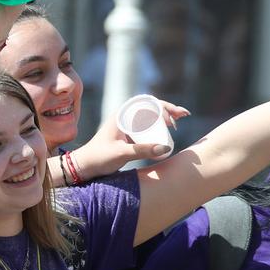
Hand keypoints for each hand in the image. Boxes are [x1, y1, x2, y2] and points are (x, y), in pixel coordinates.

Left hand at [70, 99, 192, 179]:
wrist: (84, 167)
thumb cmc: (99, 158)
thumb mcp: (122, 154)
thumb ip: (143, 150)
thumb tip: (166, 147)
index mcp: (122, 115)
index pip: (147, 102)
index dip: (163, 106)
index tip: (172, 119)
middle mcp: (125, 117)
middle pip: (151, 107)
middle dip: (169, 109)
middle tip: (185, 115)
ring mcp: (127, 126)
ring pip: (150, 117)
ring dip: (165, 117)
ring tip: (180, 121)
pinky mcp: (129, 136)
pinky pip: (147, 128)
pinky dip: (159, 129)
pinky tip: (168, 134)